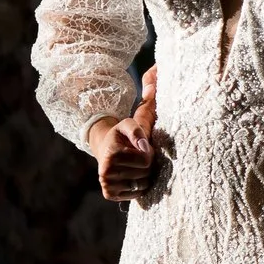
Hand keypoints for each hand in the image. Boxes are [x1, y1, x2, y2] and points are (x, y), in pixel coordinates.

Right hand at [87, 70, 161, 201]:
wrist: (106, 151)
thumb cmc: (128, 134)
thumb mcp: (137, 117)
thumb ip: (150, 98)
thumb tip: (157, 68)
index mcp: (116, 142)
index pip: (144, 155)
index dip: (146, 150)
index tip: (144, 147)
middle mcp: (107, 161)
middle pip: (147, 169)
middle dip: (149, 163)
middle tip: (140, 155)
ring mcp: (106, 178)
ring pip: (143, 182)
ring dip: (144, 175)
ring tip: (136, 166)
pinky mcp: (107, 192)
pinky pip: (134, 195)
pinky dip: (137, 188)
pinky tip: (131, 178)